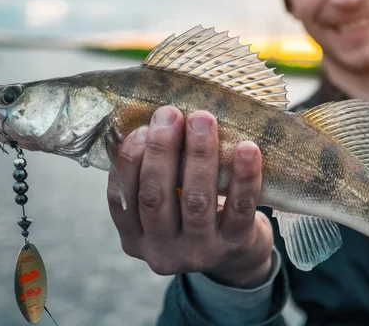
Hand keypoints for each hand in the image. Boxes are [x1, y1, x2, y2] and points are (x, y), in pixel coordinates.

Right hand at [106, 106, 273, 287]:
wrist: (238, 255)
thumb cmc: (193, 215)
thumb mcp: (165, 205)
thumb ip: (153, 174)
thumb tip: (151, 120)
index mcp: (135, 237)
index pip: (121, 198)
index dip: (128, 160)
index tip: (141, 127)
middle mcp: (162, 250)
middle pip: (155, 197)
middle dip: (161, 150)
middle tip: (170, 113)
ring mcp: (199, 252)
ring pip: (196, 201)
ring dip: (199, 155)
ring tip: (203, 120)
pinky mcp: (235, 245)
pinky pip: (240, 208)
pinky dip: (244, 176)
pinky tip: (247, 148)